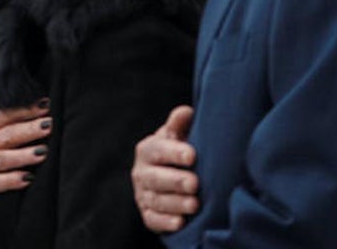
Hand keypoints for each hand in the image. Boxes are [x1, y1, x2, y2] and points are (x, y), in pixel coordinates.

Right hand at [0, 101, 51, 198]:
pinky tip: (28, 178)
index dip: (25, 110)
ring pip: (3, 158)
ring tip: (43, 152)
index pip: (4, 115)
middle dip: (29, 129)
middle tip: (48, 125)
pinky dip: (12, 180)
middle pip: (7, 135)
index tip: (44, 106)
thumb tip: (29, 106)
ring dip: (24, 155)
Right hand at [131, 105, 199, 232]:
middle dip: (175, 181)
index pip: (158, 150)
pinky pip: (153, 220)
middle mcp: (141, 172)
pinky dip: (165, 222)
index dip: (173, 152)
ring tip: (195, 204)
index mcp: (147, 150)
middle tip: (194, 183)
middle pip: (155, 177)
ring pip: (156, 200)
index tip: (192, 156)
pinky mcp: (147, 214)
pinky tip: (181, 222)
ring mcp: (142, 195)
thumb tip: (186, 112)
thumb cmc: (176, 152)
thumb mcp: (176, 136)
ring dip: (175, 203)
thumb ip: (179, 124)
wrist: (168, 176)